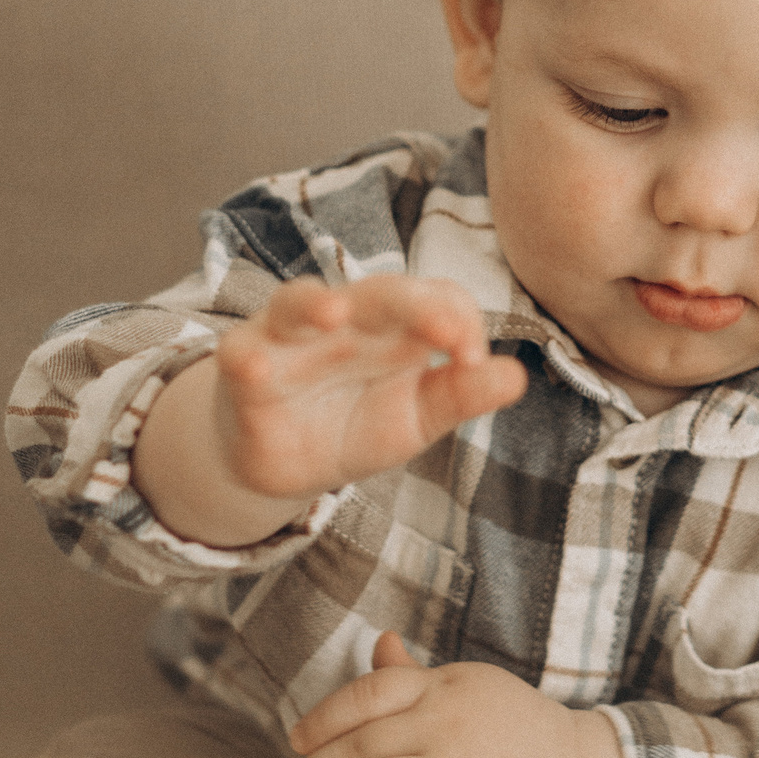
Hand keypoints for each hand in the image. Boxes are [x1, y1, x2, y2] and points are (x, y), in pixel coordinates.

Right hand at [133, 275, 525, 546]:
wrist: (287, 463)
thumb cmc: (357, 422)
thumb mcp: (418, 417)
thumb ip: (462, 395)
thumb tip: (517, 376)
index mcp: (398, 327)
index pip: (438, 300)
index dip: (459, 320)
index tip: (474, 358)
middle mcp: (347, 322)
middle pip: (377, 294)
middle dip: (409, 303)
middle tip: (444, 326)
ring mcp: (292, 341)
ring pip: (298, 303)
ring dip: (313, 303)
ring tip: (335, 313)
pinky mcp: (246, 370)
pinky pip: (241, 354)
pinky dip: (249, 356)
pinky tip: (258, 364)